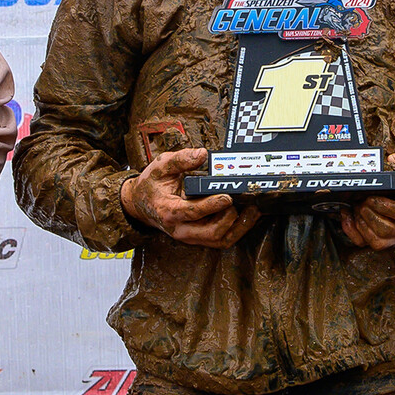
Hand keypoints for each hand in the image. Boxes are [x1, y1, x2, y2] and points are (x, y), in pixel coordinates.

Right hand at [121, 148, 260, 247]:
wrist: (141, 204)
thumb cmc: (152, 185)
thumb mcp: (160, 166)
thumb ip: (181, 159)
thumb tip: (202, 154)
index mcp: (169, 211)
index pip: (193, 212)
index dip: (211, 206)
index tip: (227, 196)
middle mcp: (181, 228)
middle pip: (211, 233)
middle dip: (230, 219)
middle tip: (243, 202)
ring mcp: (190, 235)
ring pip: (219, 240)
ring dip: (239, 227)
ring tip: (253, 210)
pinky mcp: (199, 236)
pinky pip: (221, 239)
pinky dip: (236, 229)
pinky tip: (247, 215)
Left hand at [341, 150, 394, 249]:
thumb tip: (392, 161)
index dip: (387, 207)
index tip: (374, 196)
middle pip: (386, 230)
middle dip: (369, 213)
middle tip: (363, 199)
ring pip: (376, 240)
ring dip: (361, 222)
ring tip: (358, 205)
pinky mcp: (385, 239)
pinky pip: (365, 243)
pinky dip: (353, 231)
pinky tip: (349, 216)